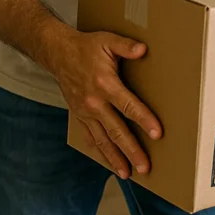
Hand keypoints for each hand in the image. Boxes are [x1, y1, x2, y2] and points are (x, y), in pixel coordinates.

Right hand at [48, 30, 161, 178]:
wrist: (57, 53)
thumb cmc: (87, 47)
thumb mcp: (108, 41)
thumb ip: (126, 46)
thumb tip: (143, 49)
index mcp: (105, 85)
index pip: (128, 107)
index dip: (144, 120)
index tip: (157, 134)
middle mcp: (94, 103)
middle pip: (116, 131)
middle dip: (132, 150)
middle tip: (145, 167)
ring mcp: (85, 112)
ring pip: (102, 140)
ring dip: (115, 158)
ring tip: (128, 173)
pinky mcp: (79, 115)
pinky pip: (91, 137)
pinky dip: (100, 151)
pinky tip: (110, 162)